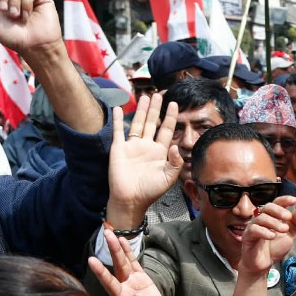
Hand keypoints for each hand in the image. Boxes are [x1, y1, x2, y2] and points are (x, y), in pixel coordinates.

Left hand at [87, 230, 168, 295]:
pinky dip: (128, 253)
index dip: (101, 272)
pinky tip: (123, 241)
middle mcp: (123, 287)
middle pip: (116, 266)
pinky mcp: (140, 279)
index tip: (92, 260)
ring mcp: (131, 282)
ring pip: (123, 262)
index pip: (109, 283)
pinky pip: (133, 263)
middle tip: (106, 235)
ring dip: (118, 248)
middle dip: (111, 251)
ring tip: (112, 234)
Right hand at [106, 93, 182, 226]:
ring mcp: (132, 146)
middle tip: (159, 95)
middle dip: (156, 109)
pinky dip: (119, 120)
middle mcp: (146, 146)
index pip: (166, 130)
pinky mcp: (119, 149)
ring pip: (138, 123)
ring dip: (141, 110)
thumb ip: (175, 162)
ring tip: (145, 96)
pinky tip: (119, 108)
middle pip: (152, 123)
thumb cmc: (150, 191)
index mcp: (159, 152)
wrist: (131, 200)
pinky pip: (119, 131)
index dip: (170, 117)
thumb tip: (175, 145)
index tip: (174, 104)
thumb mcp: (168, 178)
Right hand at [237, 197, 295, 274]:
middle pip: (268, 207)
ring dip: (274, 222)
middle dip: (279, 210)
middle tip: (288, 217)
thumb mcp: (289, 235)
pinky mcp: (247, 236)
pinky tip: (272, 236)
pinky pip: (254, 229)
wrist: (264, 264)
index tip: (294, 200)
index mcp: (272, 216)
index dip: (284, 200)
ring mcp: (253, 226)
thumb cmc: (274, 248)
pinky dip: (264, 232)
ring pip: (261, 218)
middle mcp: (261, 218)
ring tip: (284, 230)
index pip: (276, 203)